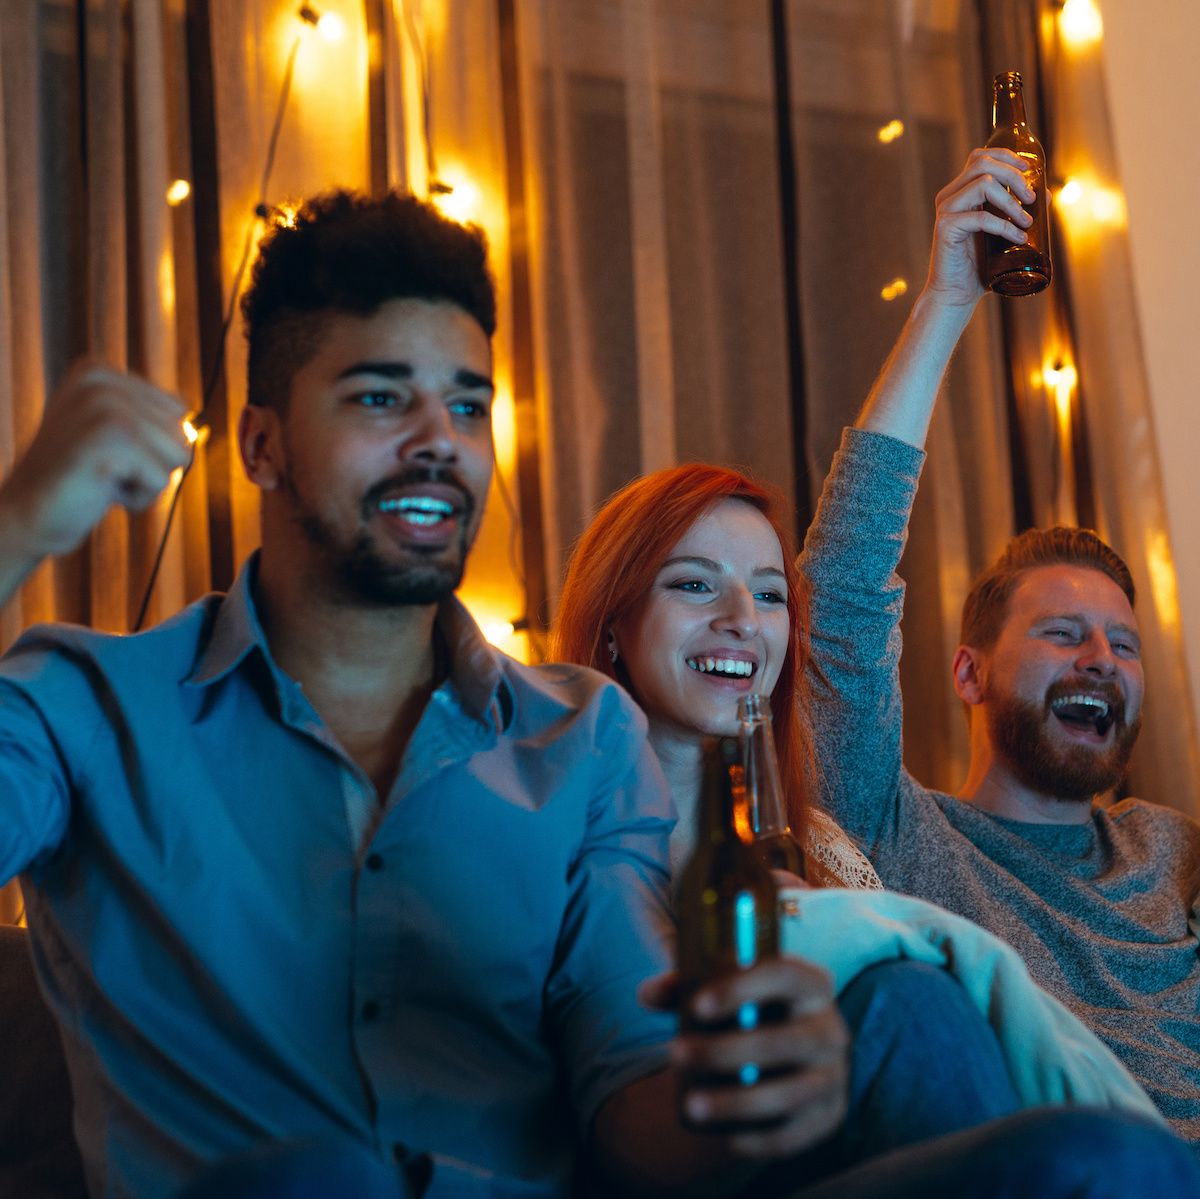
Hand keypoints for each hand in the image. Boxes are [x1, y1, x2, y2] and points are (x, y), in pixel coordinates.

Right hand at [0, 361, 191, 561]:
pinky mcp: (108, 440)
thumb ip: (156, 423)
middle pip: (182, 432)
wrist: (25, 515)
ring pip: (178, 455)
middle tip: (105, 469)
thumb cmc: (80, 480)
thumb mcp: (118, 438)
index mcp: (99, 372)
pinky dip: (138, 498)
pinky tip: (100, 491)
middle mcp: (100, 381)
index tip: (109, 453)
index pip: (178, 410)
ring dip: (147, 481)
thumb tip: (196, 429)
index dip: (153, 445)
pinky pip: (161, 479)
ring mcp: (102, 407)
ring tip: (103, 479)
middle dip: (154, 463)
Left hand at [643, 958, 849, 1159]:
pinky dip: (759, 1140)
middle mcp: (829, 1028)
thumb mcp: (724, 990)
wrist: (789, 1055)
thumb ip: (685, 986)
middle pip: (780, 1041)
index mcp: (810, 983)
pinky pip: (794, 1134)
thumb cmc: (750, 1012)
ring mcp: (833, 1076)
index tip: (697, 1007)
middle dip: (723, 1052)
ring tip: (690, 1105)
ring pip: (786, 1093)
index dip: (741, 989)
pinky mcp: (828, 1117)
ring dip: (735, 1102)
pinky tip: (726, 1139)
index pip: (782, 975)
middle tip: (674, 1054)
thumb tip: (647, 994)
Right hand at [924, 147, 1034, 308]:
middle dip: (1014, 176)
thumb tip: (1047, 194)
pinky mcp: (946, 228)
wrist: (956, 295)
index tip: (1030, 171)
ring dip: (1011, 201)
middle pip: (983, 164)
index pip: (980, 158)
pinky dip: (1005, 226)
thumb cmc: (979, 266)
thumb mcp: (1004, 234)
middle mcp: (950, 197)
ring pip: (984, 184)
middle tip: (1031, 198)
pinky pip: (981, 217)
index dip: (1007, 157)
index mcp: (960, 192)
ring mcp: (946, 211)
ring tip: (1027, 221)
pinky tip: (1018, 238)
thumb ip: (1020, 213)